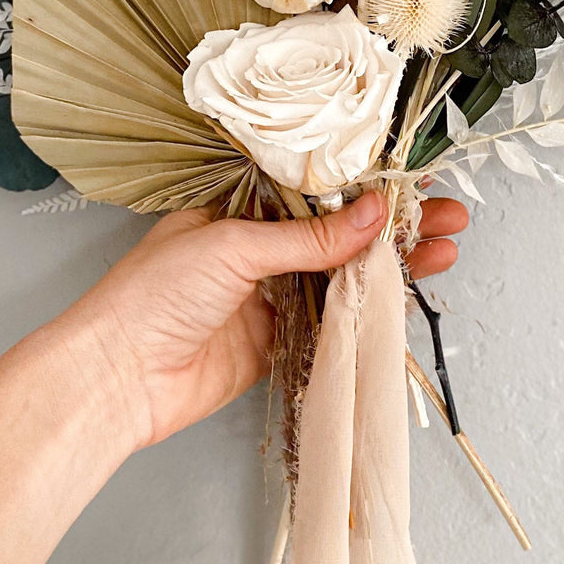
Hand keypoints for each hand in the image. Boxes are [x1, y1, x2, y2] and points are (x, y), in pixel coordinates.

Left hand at [55, 191, 467, 453]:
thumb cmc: (151, 295)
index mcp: (241, 209)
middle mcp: (258, 249)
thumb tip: (372, 215)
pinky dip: (367, 313)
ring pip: (343, 277)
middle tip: (449, 220)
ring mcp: (270, 297)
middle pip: (340, 234)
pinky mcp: (276, 343)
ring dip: (392, 268)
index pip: (318, 191)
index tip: (415, 185)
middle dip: (395, 228)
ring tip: (445, 254)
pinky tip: (404, 299)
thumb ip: (309, 239)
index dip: (368, 188)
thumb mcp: (234, 247)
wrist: (114, 378)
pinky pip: (331, 324)